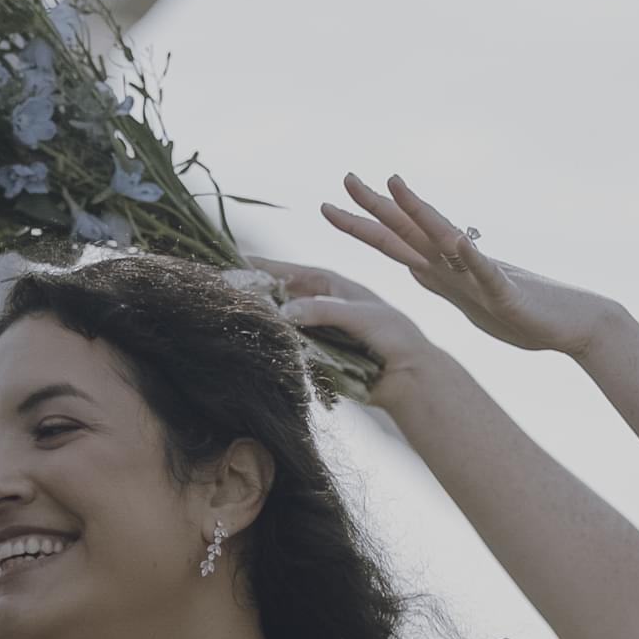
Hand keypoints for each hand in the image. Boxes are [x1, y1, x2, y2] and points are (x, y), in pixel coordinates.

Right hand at [246, 255, 449, 411]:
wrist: (409, 376)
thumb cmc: (394, 337)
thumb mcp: (360, 315)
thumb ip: (324, 311)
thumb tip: (283, 312)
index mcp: (334, 286)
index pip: (294, 272)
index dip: (268, 266)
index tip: (239, 261)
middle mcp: (322, 306)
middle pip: (282, 297)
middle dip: (258, 294)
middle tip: (229, 293)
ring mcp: (318, 332)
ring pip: (283, 323)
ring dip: (264, 322)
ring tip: (236, 319)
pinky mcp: (318, 356)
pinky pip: (290, 348)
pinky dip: (276, 346)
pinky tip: (258, 346)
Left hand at [311, 173, 623, 359]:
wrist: (575, 323)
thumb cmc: (522, 314)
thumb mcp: (467, 300)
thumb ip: (441, 281)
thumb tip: (414, 269)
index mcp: (444, 270)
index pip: (396, 241)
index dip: (363, 224)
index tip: (329, 205)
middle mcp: (458, 264)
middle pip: (409, 231)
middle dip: (374, 206)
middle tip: (344, 177)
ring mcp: (481, 275)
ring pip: (444, 239)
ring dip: (419, 211)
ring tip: (394, 185)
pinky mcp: (507, 293)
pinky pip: (487, 273)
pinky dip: (471, 258)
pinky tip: (457, 241)